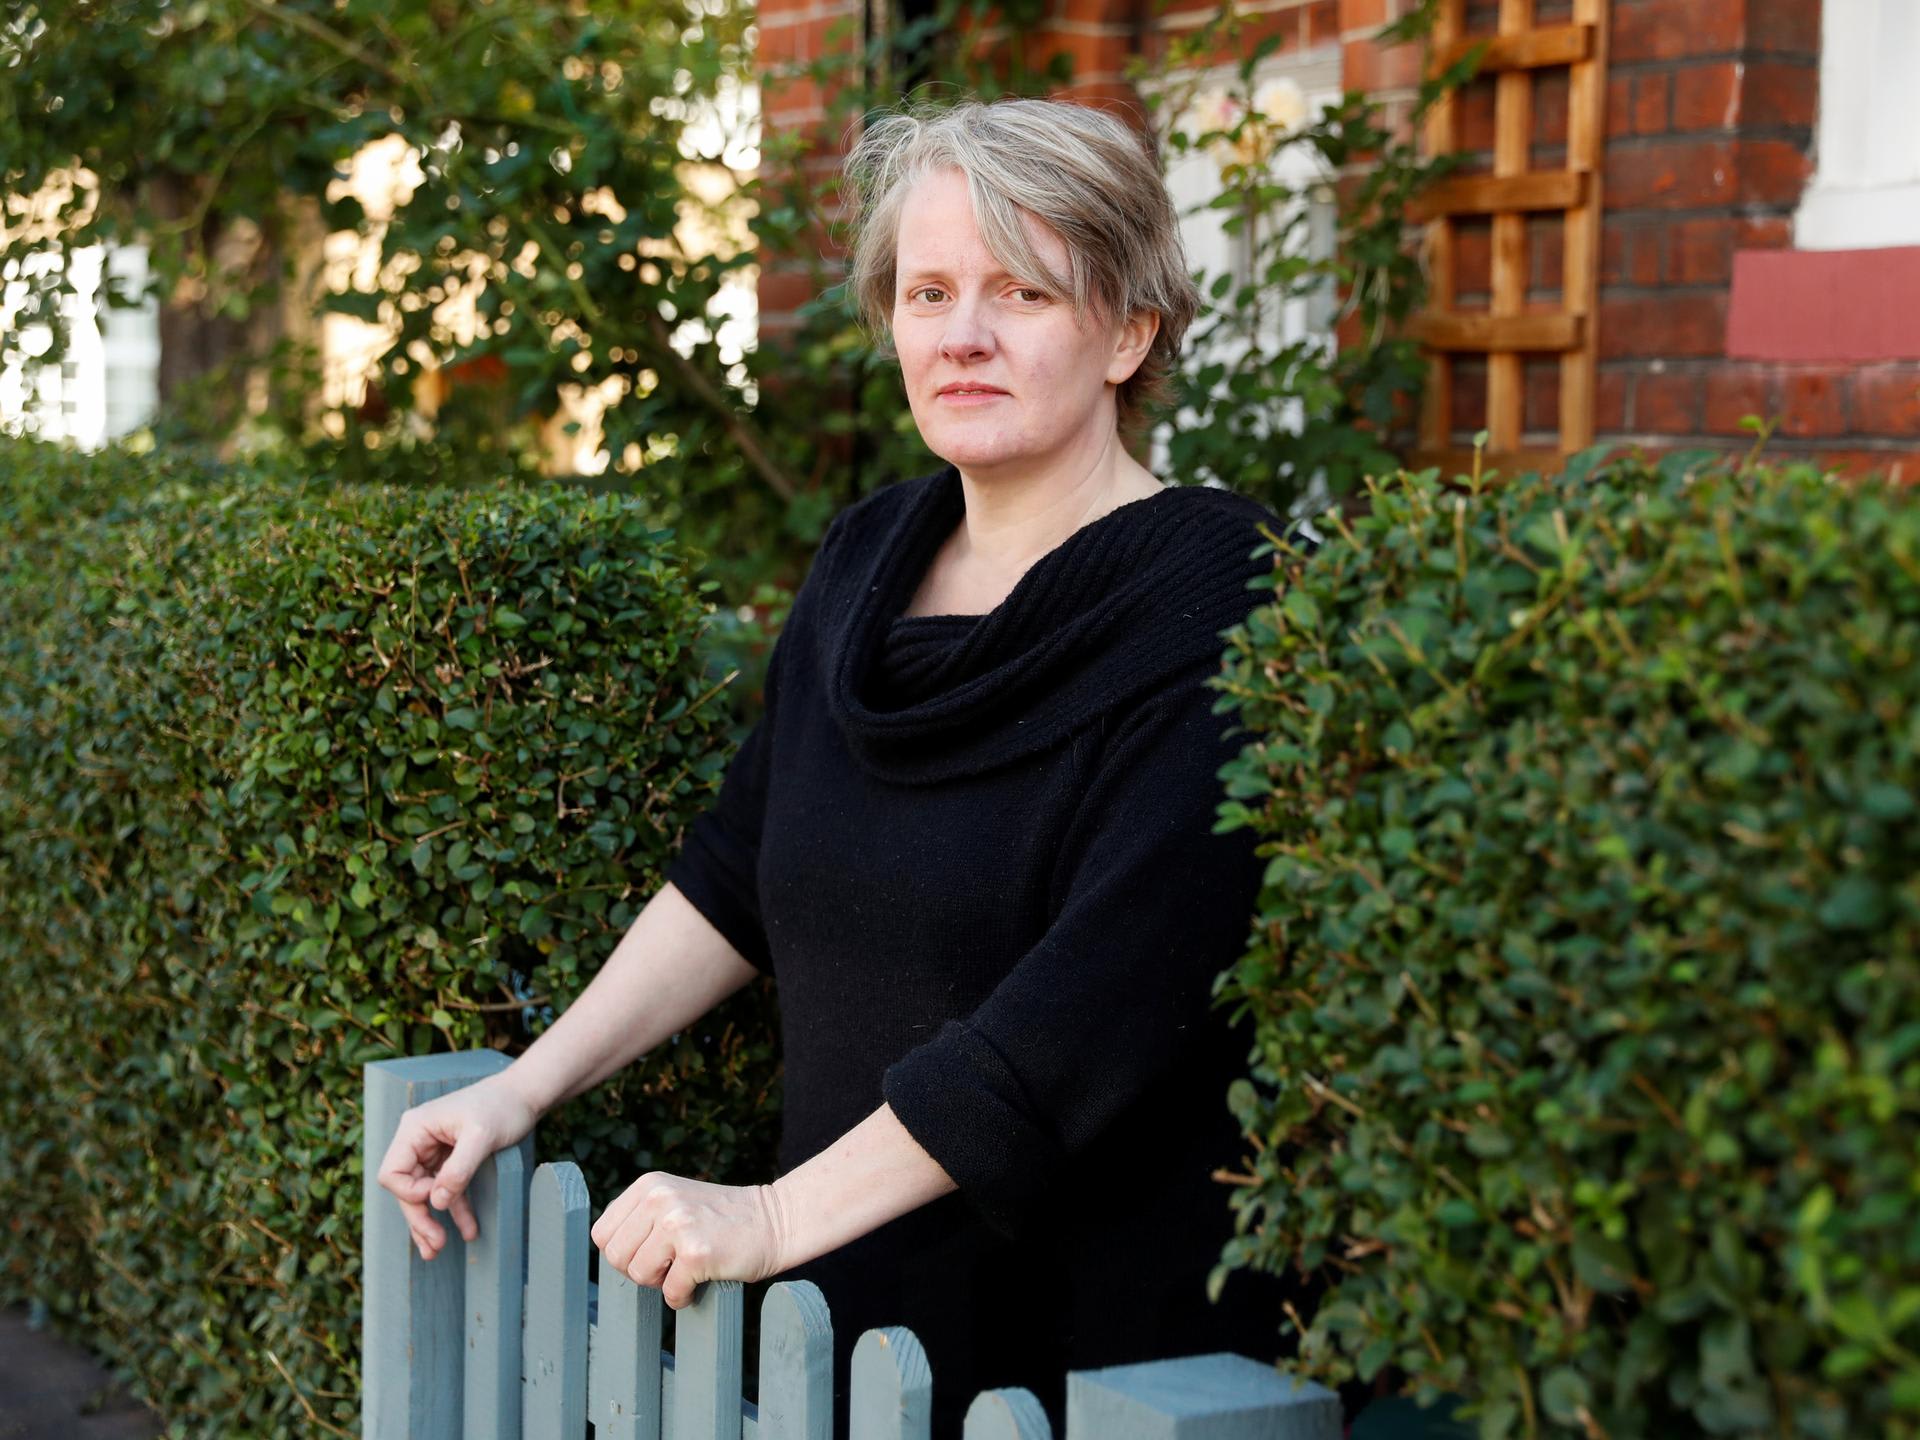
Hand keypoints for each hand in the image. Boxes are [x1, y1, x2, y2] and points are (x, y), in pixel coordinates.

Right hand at [376, 1073, 538, 1260]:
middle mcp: (418, 1140)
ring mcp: (434, 1150)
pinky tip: (468, 1230)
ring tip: (437, 1250)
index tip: (438, 1198)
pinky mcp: (451, 1159)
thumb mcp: (482, 1136)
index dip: (410, 1194)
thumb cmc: (503, 1107)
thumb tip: (437, 1203)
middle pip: (406, 1189)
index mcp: (415, 1129)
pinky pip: (446, 1189)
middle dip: (419, 1219)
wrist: (525, 1094)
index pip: (393, 1174)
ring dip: (430, 1222)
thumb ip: (459, 1169)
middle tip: (435, 1246)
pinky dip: (455, 1210)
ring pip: (424, 1194)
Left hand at [590, 1173, 789, 1309]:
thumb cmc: (722, 1220)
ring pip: (638, 1275)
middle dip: (640, 1270)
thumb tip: (606, 1251)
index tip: (652, 1252)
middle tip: (670, 1264)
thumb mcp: (674, 1201)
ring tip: (687, 1268)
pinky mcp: (696, 1252)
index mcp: (649, 1185)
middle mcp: (659, 1199)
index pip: (603, 1233)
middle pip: (615, 1257)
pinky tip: (701, 1281)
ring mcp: (677, 1224)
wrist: (775, 1220)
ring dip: (661, 1282)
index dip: (624, 1252)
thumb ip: (640, 1218)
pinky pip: (670, 1292)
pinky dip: (683, 1297)